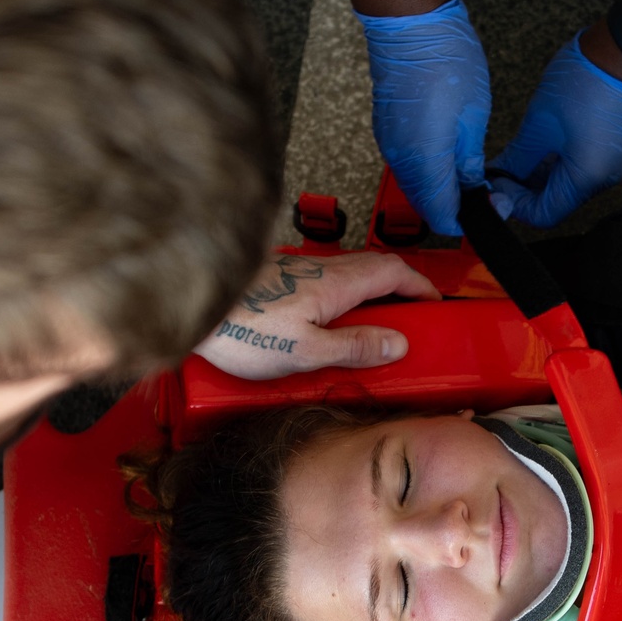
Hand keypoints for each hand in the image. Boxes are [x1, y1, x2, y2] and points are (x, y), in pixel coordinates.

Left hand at [196, 252, 438, 378]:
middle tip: (412, 317)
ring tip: (375, 327)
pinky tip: (330, 324)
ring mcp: (297, 271)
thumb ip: (354, 348)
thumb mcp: (306, 352)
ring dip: (370, 294)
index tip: (436, 304)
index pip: (395, 272)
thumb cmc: (238, 329)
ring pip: (347, 275)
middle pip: (374, 269)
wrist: (185, 306)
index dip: (421, 286)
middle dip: (400, 289)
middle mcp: (319, 269)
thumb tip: (396, 344)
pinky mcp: (276, 281)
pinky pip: (322, 284)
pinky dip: (341, 299)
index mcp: (335, 284)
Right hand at [357, 0, 490, 236]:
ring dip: (440, 191)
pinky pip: (407, 166)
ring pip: (416, 187)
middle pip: (426, 204)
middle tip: (484, 194)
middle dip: (454, 208)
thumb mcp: (474, 116)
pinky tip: (448, 159)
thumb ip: (470, 162)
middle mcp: (401, 159)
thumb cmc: (444, 57)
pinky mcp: (387, 132)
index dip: (466, 220)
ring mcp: (390, 146)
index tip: (489, 209)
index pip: (442, 213)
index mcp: (425, 159)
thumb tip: (475, 189)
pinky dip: (428, 172)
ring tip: (469, 176)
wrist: (409, 23)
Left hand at [489, 31, 621, 229]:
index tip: (497, 184)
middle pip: (554, 202)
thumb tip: (498, 176)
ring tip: (515, 155)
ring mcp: (607, 165)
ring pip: (563, 186)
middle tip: (500, 171)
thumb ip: (516, 158)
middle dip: (524, 190)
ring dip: (536, 176)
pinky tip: (536, 147)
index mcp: (586, 178)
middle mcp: (602, 179)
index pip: (543, 215)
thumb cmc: (587, 80)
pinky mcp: (608, 151)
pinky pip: (575, 169)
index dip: (515, 203)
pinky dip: (553, 164)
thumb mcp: (539, 124)